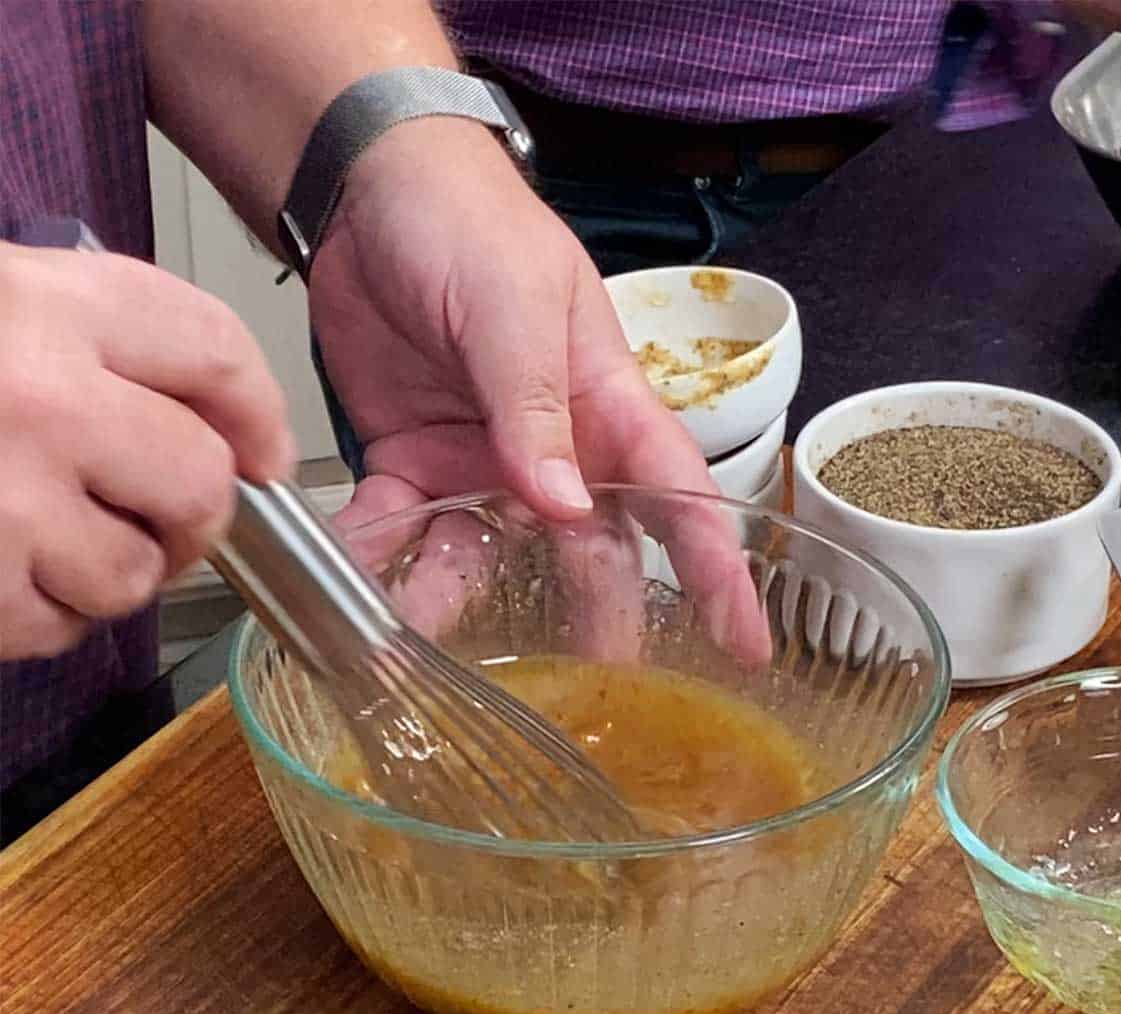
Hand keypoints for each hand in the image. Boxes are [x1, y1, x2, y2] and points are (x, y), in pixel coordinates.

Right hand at [0, 244, 293, 659]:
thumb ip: (99, 341)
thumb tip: (222, 429)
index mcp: (45, 302)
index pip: (215, 349)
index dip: (261, 413)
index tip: (265, 456)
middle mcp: (36, 398)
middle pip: (200, 483)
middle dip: (194, 514)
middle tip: (161, 516)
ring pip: (133, 576)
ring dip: (108, 572)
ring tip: (44, 539)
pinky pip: (55, 630)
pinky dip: (42, 617)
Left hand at [308, 121, 770, 661]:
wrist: (368, 198)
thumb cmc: (469, 227)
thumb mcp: (515, 306)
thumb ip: (537, 406)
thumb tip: (566, 506)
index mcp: (606, 407)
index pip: (678, 495)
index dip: (717, 569)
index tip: (746, 640)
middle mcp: (554, 450)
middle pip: (590, 551)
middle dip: (594, 617)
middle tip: (590, 692)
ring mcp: (483, 464)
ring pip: (487, 556)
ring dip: (457, 600)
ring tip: (424, 641)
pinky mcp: (415, 466)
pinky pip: (402, 529)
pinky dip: (380, 557)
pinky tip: (357, 579)